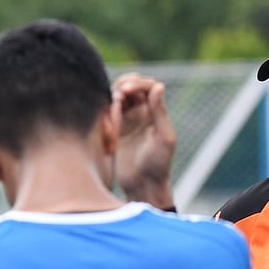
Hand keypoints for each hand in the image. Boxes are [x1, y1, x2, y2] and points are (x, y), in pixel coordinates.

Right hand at [111, 73, 176, 208]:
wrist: (143, 186)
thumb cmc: (159, 164)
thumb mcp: (163, 137)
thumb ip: (159, 112)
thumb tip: (158, 85)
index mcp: (156, 111)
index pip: (147, 85)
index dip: (137, 82)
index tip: (127, 89)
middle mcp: (141, 112)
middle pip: (129, 86)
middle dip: (122, 86)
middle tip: (117, 96)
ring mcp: (126, 120)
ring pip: (115, 97)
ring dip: (112, 99)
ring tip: (114, 113)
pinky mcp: (113, 130)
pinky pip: (106, 113)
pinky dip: (105, 112)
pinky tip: (107, 122)